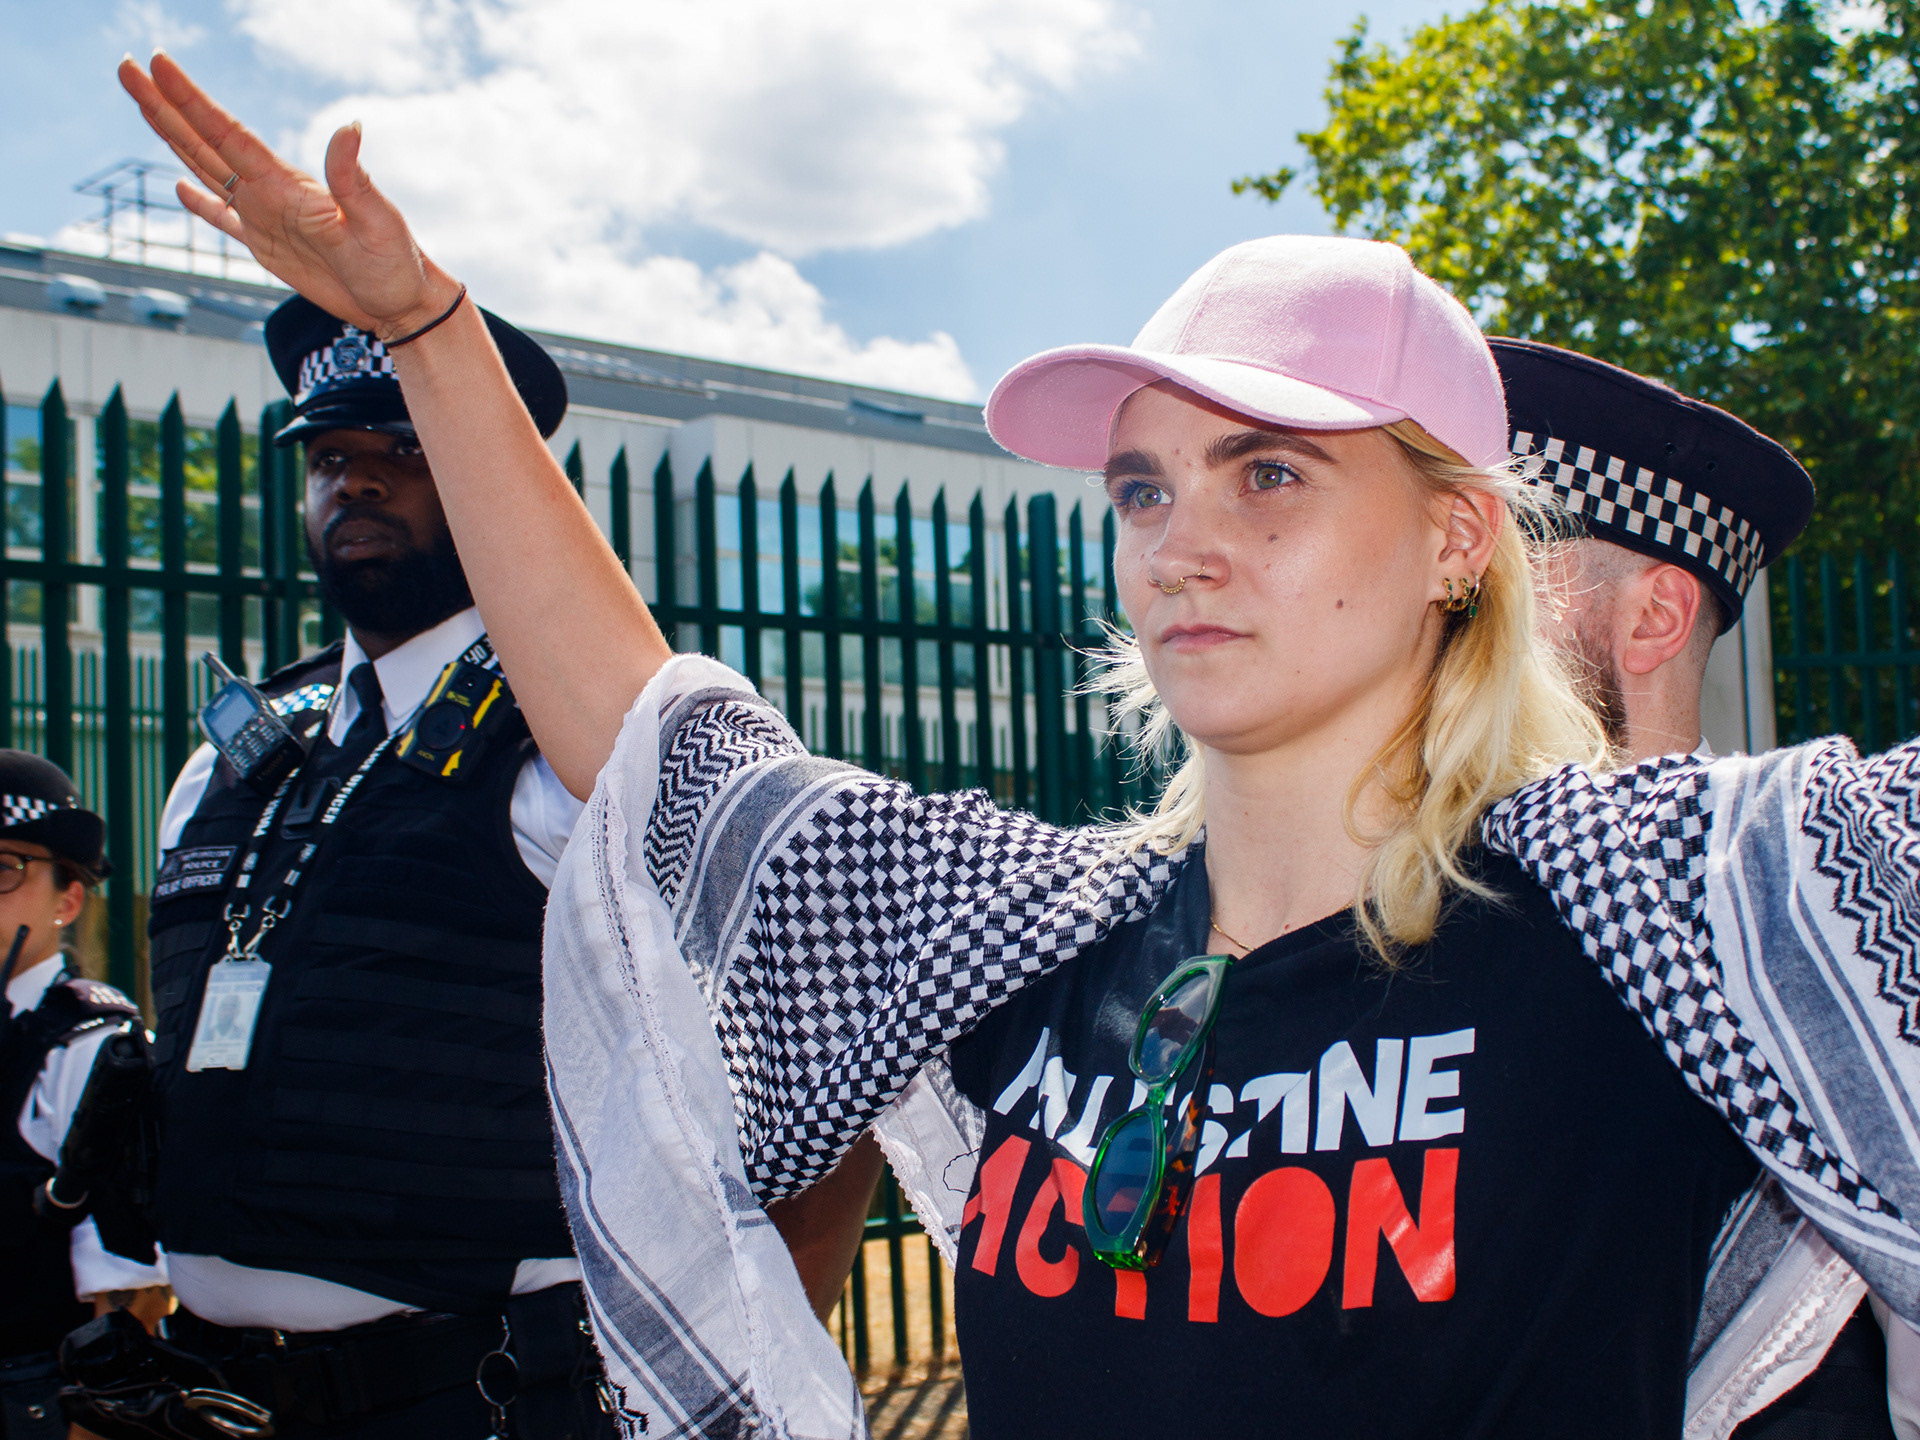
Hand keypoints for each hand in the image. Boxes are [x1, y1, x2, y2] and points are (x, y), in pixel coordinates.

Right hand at [116, 52, 457, 339]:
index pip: (228, 134)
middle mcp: (270, 193)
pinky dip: (201, 205)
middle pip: (205, 141)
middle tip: (127, 66)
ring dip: (172, 138)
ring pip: (207, 170)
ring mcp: (266, 218)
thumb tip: (350, 127)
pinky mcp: (269, 249)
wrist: (403, 303)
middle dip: (164, 105)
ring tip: (142, 102)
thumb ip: (353, 177)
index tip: (158, 64)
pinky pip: (225, 221)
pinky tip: (180, 187)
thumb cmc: (396, 265)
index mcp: (287, 184)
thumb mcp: (378, 221)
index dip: (190, 100)